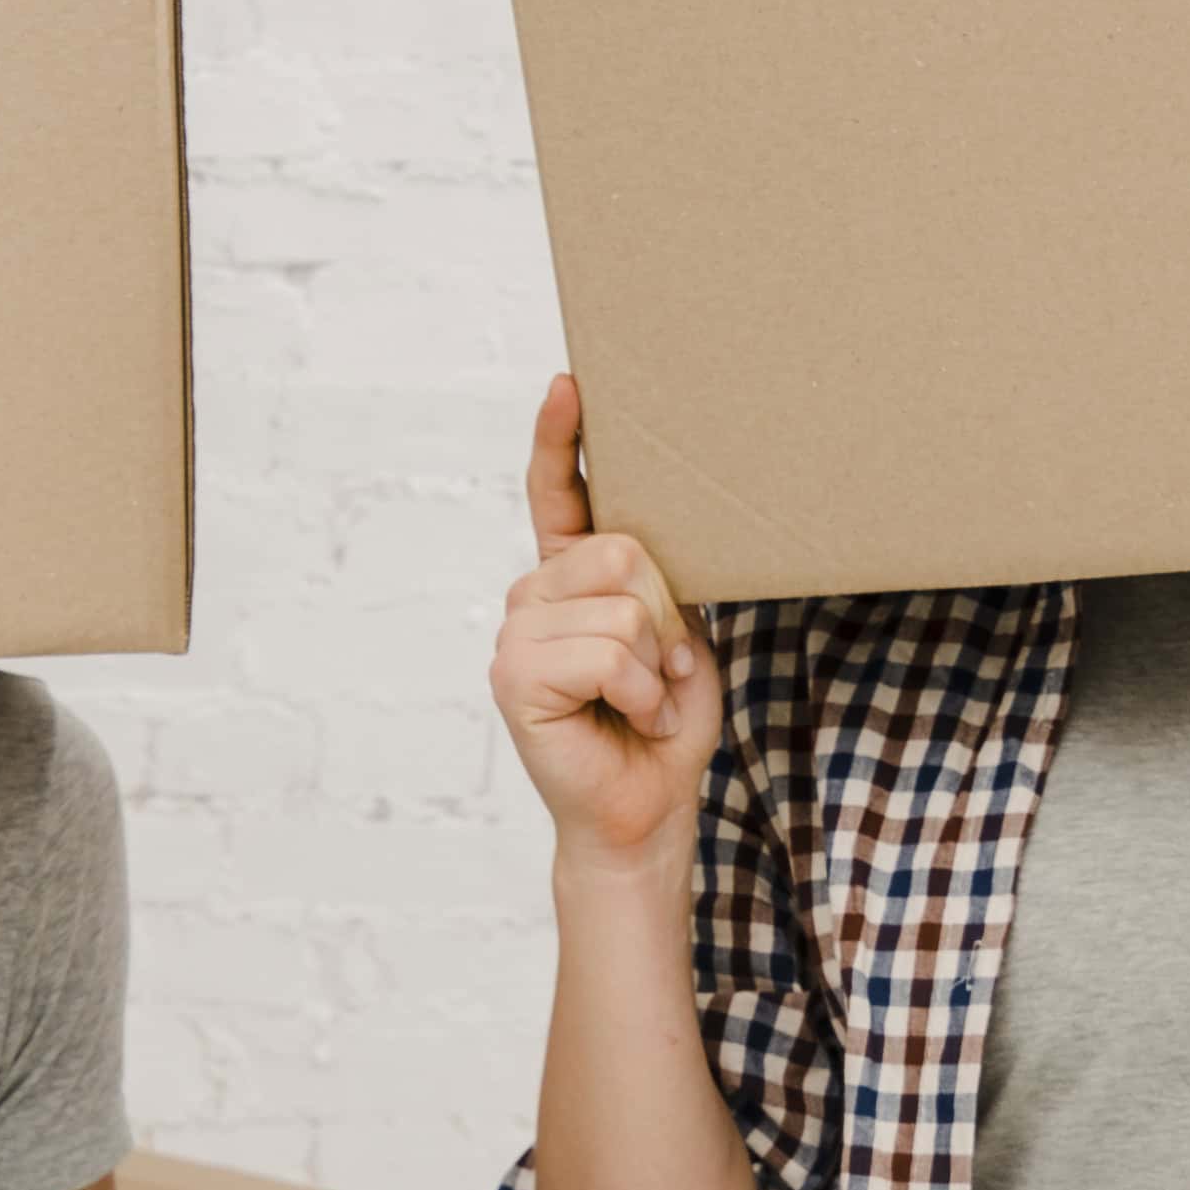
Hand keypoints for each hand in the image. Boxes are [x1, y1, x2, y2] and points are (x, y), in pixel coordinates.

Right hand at [491, 374, 720, 895]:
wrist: (644, 806)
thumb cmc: (662, 722)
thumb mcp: (675, 636)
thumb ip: (654, 585)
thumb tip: (638, 551)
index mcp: (570, 575)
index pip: (557, 492)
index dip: (560, 438)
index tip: (571, 383)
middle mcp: (533, 594)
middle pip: (619, 552)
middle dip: (664, 618)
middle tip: (660, 671)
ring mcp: (516, 633)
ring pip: (618, 607)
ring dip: (654, 666)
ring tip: (643, 701)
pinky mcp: (514, 676)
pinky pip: (603, 653)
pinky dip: (636, 691)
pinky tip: (628, 717)